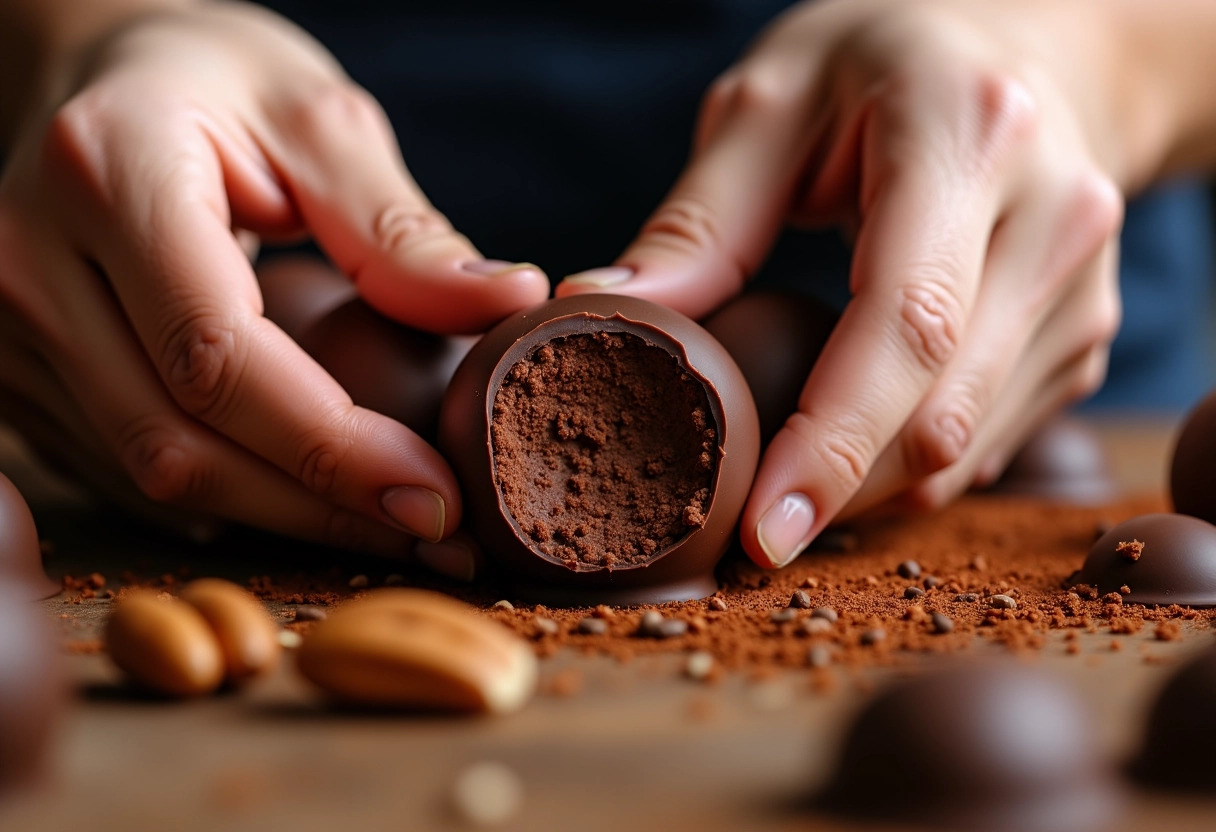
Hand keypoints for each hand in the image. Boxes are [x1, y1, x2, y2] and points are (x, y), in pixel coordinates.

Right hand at [0, 2, 547, 559]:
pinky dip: (228, 498)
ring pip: (151, 473)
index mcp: (107, 174)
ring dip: (284, 517)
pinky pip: (124, 470)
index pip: (218, 354)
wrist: (96, 76)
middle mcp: (29, 261)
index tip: (435, 496)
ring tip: (392, 523)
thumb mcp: (318, 120)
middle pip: (179, 441)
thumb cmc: (212, 83)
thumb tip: (506, 304)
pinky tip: (308, 498)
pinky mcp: (16, 372)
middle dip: (321, 506)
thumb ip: (398, 227)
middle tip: (441, 534)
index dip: (331, 447)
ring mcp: (6, 328)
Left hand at [557, 0, 1124, 567]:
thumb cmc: (883, 64)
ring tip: (789, 480)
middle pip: (942, 412)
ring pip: (968, 449)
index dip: (833, 445)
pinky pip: (988, 442)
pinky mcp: (1084, 336)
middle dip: (837, 492)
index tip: (764, 534)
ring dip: (869, 489)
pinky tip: (856, 439)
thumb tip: (606, 313)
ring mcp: (1082, 287)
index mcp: (968, 137)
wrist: (1031, 51)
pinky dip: (910, 464)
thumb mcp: (772, 100)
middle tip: (744, 529)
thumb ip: (697, 219)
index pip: (906, 325)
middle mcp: (1053, 218)